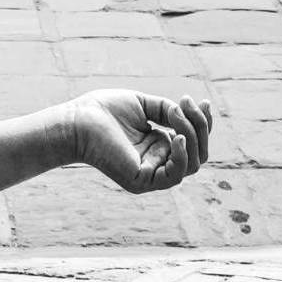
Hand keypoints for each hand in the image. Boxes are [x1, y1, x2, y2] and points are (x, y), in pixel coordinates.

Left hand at [65, 90, 211, 193]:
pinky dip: (181, 155)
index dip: (203, 122)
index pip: (193, 142)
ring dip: (191, 136)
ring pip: (191, 164)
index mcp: (157, 147)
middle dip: (200, 126)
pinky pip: (175, 175)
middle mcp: (157, 163)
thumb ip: (168, 111)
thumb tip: (189, 117)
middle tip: (187, 101)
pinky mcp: (142, 182)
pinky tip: (176, 136)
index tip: (202, 100)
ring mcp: (150, 175)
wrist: (77, 121)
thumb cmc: (104, 111)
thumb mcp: (144, 105)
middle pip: (198, 154)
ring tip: (175, 114)